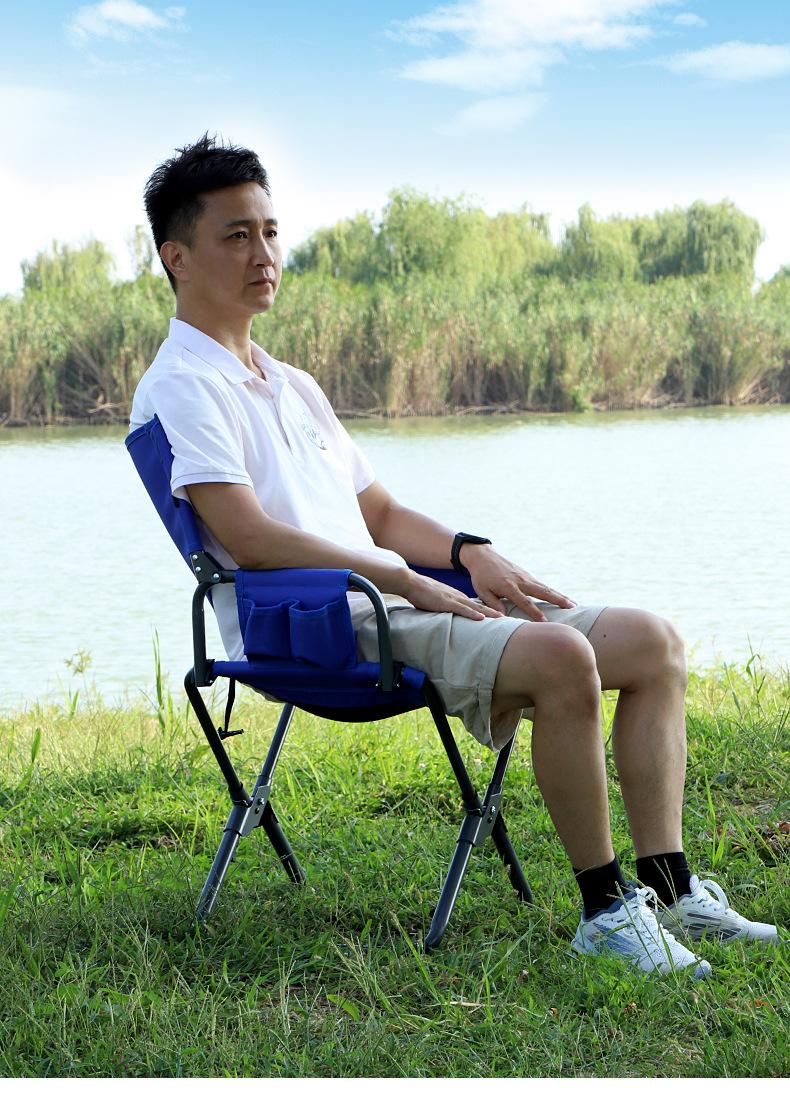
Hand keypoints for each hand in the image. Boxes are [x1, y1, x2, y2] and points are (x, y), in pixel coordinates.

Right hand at [399, 570, 504, 620]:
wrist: (412, 583)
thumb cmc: (422, 593)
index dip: (491, 611)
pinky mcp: (445, 602)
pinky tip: (481, 617)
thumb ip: (447, 608)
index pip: (478, 605)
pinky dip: (471, 613)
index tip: (502, 617)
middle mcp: (459, 597)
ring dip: (489, 614)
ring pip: (475, 607)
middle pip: (481, 606)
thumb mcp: (439, 601)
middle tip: (510, 619)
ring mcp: (453, 599)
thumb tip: (453, 617)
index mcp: (458, 597)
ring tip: (502, 620)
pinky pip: (461, 609)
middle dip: (496, 613)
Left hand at [459, 543, 575, 621]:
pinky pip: (542, 585)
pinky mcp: (527, 575)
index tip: (545, 622)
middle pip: (542, 591)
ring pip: (546, 587)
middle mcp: (520, 580)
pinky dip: (553, 592)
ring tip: (574, 605)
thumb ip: (493, 604)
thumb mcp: (482, 592)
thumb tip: (504, 617)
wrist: (483, 556)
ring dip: (560, 596)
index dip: (535, 613)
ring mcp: (526, 576)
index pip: (524, 602)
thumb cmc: (481, 577)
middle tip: (572, 608)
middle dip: (558, 599)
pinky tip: (561, 598)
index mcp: (508, 586)